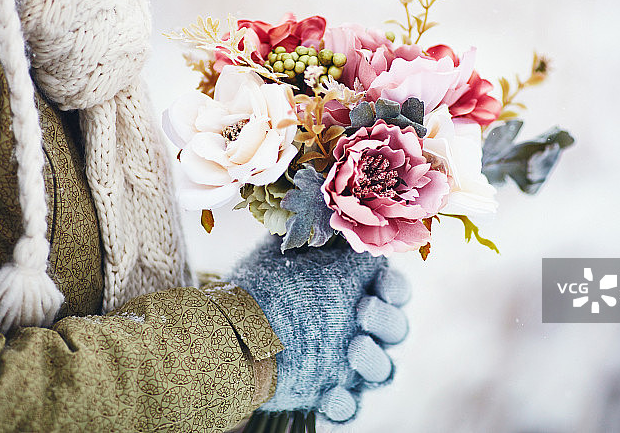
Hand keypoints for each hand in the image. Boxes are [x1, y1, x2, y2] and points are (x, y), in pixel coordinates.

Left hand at [228, 235, 409, 421]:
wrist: (222, 330)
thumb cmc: (261, 288)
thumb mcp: (289, 255)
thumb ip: (322, 237)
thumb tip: (337, 211)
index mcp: (356, 291)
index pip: (395, 290)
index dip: (395, 288)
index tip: (379, 283)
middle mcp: (359, 327)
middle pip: (397, 330)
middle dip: (386, 320)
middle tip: (362, 312)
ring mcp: (346, 365)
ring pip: (383, 371)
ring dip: (374, 361)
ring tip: (352, 350)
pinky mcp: (328, 394)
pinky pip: (351, 409)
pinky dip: (346, 406)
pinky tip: (330, 396)